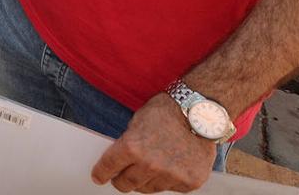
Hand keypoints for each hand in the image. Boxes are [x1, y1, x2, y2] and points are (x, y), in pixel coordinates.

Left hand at [91, 93, 216, 192]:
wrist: (200, 113)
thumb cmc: (167, 112)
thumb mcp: (137, 122)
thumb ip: (129, 144)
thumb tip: (120, 160)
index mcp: (132, 147)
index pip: (109, 167)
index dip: (101, 173)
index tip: (98, 177)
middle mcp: (150, 165)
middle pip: (127, 183)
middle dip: (121, 181)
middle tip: (121, 178)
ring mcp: (171, 175)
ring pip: (149, 188)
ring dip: (146, 180)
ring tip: (151, 167)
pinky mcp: (189, 182)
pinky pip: (170, 188)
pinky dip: (168, 181)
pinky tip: (171, 167)